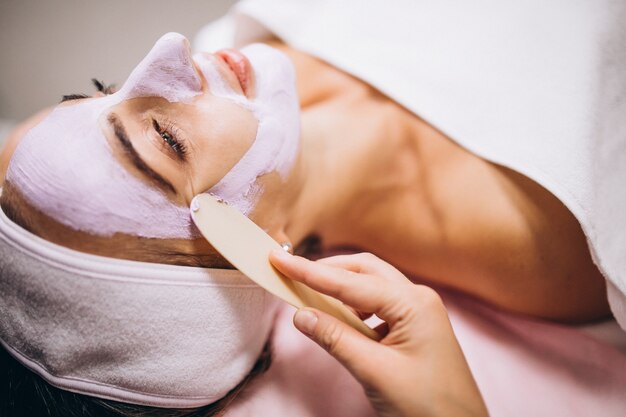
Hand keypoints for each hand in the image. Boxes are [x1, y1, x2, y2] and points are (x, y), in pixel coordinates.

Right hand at [269, 250, 488, 416]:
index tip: (279, 260)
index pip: (350, 281)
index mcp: (413, 303)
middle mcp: (418, 298)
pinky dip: (353, 306)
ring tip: (309, 294)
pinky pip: (378, 305)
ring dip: (340, 288)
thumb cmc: (428, 406)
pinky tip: (338, 317)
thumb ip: (335, 339)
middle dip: (327, 270)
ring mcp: (419, 311)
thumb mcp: (375, 372)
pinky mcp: (415, 325)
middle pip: (364, 270)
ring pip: (371, 285)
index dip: (310, 271)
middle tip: (291, 273)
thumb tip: (301, 315)